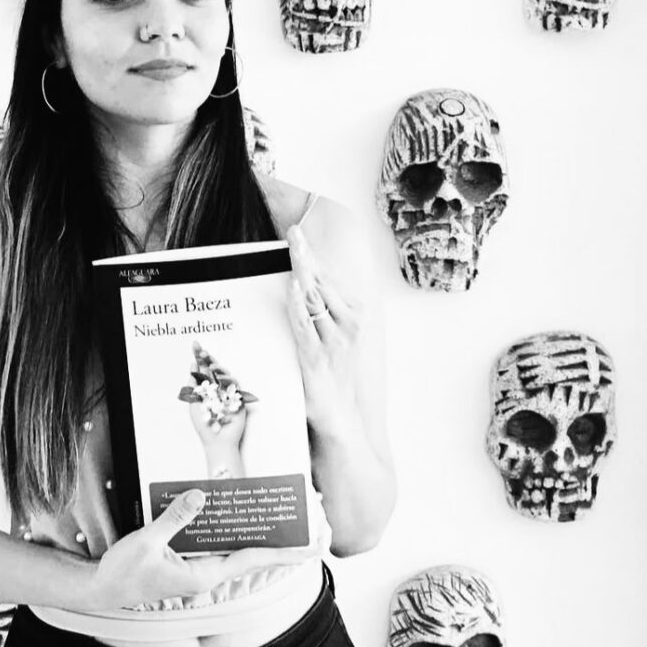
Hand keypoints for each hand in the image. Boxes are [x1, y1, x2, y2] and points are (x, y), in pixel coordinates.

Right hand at [88, 489, 310, 608]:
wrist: (102, 590)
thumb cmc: (123, 573)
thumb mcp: (146, 542)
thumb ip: (175, 518)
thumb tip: (201, 495)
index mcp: (202, 575)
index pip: (251, 559)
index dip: (283, 552)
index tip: (310, 547)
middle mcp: (206, 575)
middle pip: (252, 557)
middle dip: (284, 547)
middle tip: (314, 534)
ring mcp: (198, 571)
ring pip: (237, 552)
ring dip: (261, 540)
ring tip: (287, 526)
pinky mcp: (187, 564)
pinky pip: (218, 548)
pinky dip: (234, 536)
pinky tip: (242, 524)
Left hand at [181, 342, 251, 476]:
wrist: (217, 441)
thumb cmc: (204, 425)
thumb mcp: (193, 403)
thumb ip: (193, 385)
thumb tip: (193, 365)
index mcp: (206, 389)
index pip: (202, 369)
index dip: (199, 357)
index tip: (194, 344)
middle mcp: (217, 389)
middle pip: (214, 369)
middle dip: (208, 358)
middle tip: (202, 350)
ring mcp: (228, 393)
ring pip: (225, 374)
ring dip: (218, 368)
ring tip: (210, 365)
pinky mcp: (238, 399)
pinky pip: (235, 385)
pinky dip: (228, 379)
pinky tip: (220, 378)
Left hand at [286, 224, 364, 433]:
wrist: (339, 415)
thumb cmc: (331, 374)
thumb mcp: (329, 336)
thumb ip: (319, 310)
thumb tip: (302, 280)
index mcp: (353, 315)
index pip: (327, 277)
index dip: (310, 254)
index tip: (297, 232)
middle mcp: (349, 324)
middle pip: (321, 282)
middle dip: (306, 255)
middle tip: (293, 230)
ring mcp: (335, 341)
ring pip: (315, 298)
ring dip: (303, 272)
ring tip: (294, 246)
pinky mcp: (317, 357)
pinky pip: (306, 325)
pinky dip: (299, 305)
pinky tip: (294, 287)